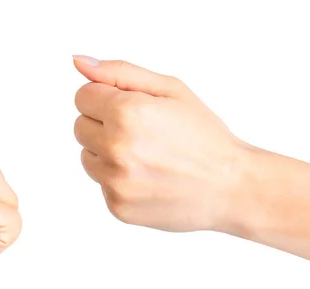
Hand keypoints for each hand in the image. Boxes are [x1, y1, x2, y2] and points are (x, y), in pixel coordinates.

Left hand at [73, 56, 248, 231]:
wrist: (230, 186)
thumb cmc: (204, 136)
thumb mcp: (170, 90)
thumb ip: (120, 73)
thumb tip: (78, 62)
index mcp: (126, 112)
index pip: (82, 96)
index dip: (107, 99)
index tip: (132, 108)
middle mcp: (115, 148)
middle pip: (80, 127)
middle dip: (104, 125)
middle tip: (143, 133)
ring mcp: (115, 182)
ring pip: (87, 157)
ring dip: (107, 154)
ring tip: (146, 156)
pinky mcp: (117, 206)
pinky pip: (102, 184)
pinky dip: (119, 180)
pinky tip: (149, 179)